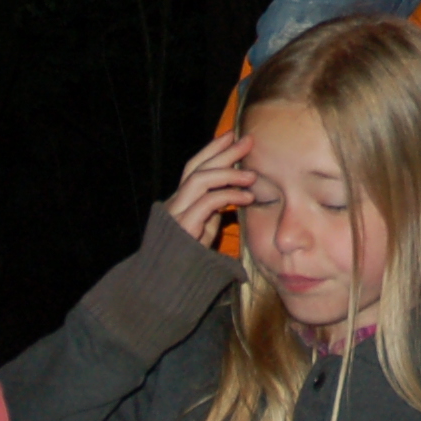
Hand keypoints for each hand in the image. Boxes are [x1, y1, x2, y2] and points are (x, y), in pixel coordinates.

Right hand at [165, 128, 255, 247]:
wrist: (168, 285)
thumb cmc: (190, 258)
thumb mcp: (204, 227)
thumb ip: (213, 209)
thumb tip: (233, 193)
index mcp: (180, 201)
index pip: (194, 167)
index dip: (212, 149)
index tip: (231, 136)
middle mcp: (175, 203)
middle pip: (197, 168)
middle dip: (223, 152)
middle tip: (247, 140)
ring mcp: (176, 214)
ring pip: (200, 180)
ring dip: (228, 173)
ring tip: (252, 175)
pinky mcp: (183, 228)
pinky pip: (207, 203)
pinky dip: (229, 195)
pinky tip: (247, 197)